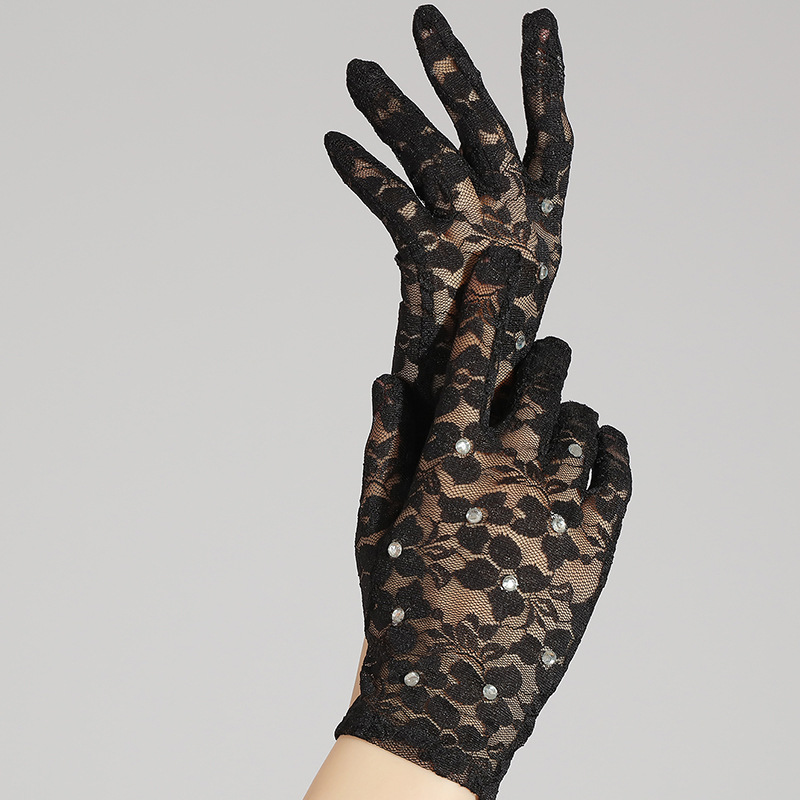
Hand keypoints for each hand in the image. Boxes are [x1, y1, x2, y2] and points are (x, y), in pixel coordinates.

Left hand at [325, 5, 572, 408]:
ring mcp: (476, 242)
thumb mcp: (504, 281)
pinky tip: (332, 144)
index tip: (539, 18)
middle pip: (488, 129)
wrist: (475, 414)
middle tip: (422, 17)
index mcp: (543, 227)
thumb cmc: (489, 350)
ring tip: (354, 70)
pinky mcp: (434, 265)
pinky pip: (393, 203)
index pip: (552, 139)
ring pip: (436, 155)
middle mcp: (517, 225)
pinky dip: (362, 173)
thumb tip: (463, 189)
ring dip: (393, 108)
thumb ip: (493, 230)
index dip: (546, 78)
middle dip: (456, 71)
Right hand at [336, 253, 631, 799]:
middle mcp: (510, 469)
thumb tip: (387, 380)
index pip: (473, 358)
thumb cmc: (401, 601)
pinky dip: (607, 445)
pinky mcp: (598, 538)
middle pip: (542, 374)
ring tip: (549, 430)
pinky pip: (617, 464)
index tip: (499, 262)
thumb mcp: (372, 524)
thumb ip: (380, 446)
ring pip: (580, 416)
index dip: (486, 302)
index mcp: (451, 459)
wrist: (453, 691)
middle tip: (538, 360)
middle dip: (541, 354)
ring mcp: (559, 503)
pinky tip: (589, 451)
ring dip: (566, 408)